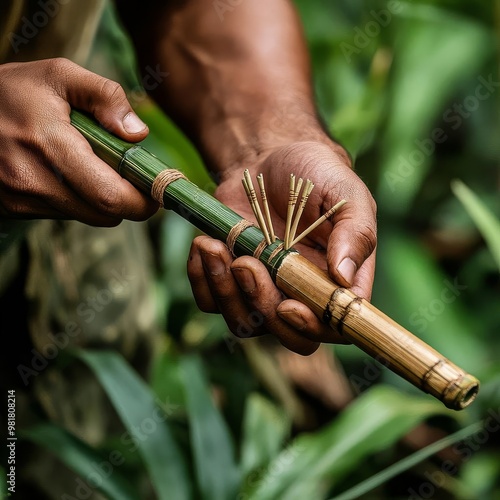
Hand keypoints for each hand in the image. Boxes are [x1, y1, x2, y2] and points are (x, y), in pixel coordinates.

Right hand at [0, 58, 157, 225]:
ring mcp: (21, 199)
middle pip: (104, 214)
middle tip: (133, 179)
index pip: (110, 196)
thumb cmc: (14, 91)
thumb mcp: (60, 76)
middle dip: (128, 201)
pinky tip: (68, 174)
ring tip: (93, 167)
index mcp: (49, 144)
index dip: (141, 201)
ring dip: (103, 200)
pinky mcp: (14, 209)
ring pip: (88, 217)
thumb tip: (138, 133)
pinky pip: (65, 215)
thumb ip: (105, 97)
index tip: (156, 192)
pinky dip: (79, 200)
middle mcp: (33, 181)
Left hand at [187, 140, 376, 354]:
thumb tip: (345, 279)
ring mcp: (264, 289)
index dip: (311, 327)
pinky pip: (210, 301)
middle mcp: (301, 294)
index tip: (288, 305)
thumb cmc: (316, 174)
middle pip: (286, 334)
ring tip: (215, 247)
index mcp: (336, 282)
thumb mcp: (346, 194)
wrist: (268, 158)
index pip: (333, 326)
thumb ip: (356, 233)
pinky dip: (202, 279)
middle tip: (246, 263)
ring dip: (225, 291)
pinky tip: (205, 245)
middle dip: (262, 306)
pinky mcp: (230, 279)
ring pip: (243, 323)